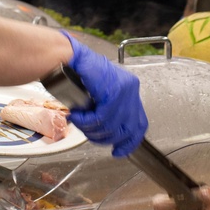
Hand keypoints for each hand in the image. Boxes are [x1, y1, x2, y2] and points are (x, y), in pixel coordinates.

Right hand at [61, 31, 147, 157]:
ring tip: (78, 120)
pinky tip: (77, 116)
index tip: (118, 151)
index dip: (129, 142)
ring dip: (91, 129)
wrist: (69, 58)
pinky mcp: (113, 92)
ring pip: (112, 126)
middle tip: (90, 134)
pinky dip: (86, 121)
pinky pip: (101, 118)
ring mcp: (124, 90)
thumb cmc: (78, 73)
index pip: (140, 124)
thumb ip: (107, 110)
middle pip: (127, 129)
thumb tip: (109, 133)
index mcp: (130, 89)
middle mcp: (131, 89)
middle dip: (107, 138)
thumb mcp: (98, 95)